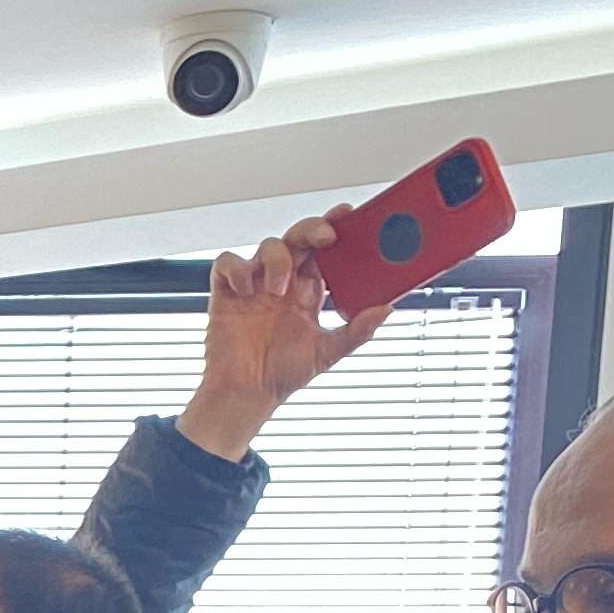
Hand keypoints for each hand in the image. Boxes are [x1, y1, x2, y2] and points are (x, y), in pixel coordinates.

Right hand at [180, 211, 389, 459]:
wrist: (246, 395)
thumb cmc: (282, 374)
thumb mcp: (328, 352)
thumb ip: (357, 331)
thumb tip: (386, 309)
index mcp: (308, 292)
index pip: (325, 250)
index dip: (337, 229)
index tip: (351, 217)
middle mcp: (284, 283)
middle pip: (299, 238)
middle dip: (313, 229)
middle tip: (327, 236)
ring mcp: (255, 287)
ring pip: (268, 246)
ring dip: (277, 260)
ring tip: (279, 289)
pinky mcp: (227, 294)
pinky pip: (227, 264)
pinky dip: (237, 268)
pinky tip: (247, 288)